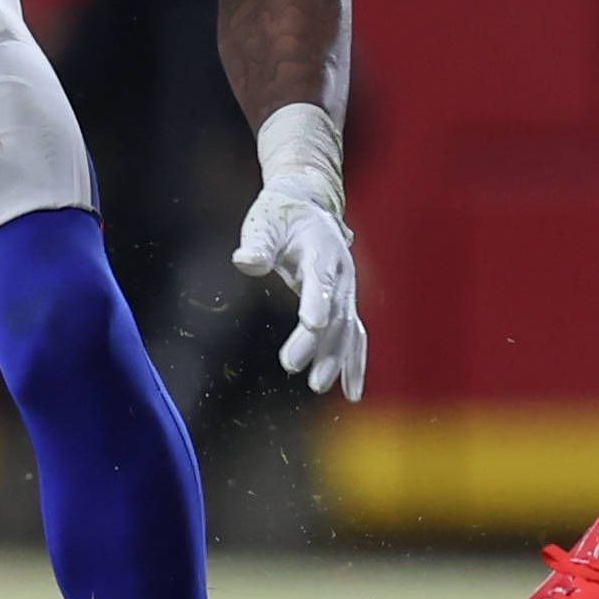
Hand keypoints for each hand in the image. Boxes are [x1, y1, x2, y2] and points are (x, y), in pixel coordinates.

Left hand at [231, 104, 364, 400]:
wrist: (308, 206)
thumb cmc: (279, 216)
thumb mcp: (263, 223)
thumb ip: (258, 244)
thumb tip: (244, 260)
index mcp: (321, 250)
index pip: (320, 279)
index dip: (317, 301)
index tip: (312, 324)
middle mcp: (341, 273)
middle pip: (334, 311)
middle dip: (318, 341)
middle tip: (292, 366)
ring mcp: (347, 291)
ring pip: (346, 328)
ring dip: (336, 358)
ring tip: (319, 386)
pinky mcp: (345, 305)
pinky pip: (354, 336)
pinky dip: (354, 363)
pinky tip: (353, 392)